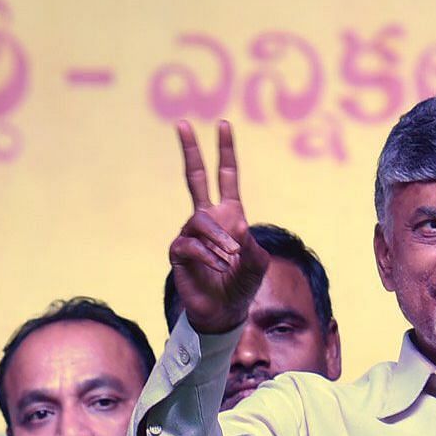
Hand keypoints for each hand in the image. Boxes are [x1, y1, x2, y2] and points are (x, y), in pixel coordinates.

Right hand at [169, 120, 268, 335]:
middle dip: (190, 150)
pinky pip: (189, 244)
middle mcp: (206, 218)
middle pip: (194, 177)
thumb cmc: (242, 285)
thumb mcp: (257, 264)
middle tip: (182, 123)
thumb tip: (234, 224)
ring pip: (199, 221)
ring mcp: (190, 234)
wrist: (223, 311)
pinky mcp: (178, 253)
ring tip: (230, 259)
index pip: (225, 176)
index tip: (223, 124)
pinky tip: (217, 267)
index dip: (225, 151)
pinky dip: (207, 256)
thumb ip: (251, 244)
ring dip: (218, 240)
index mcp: (228, 213)